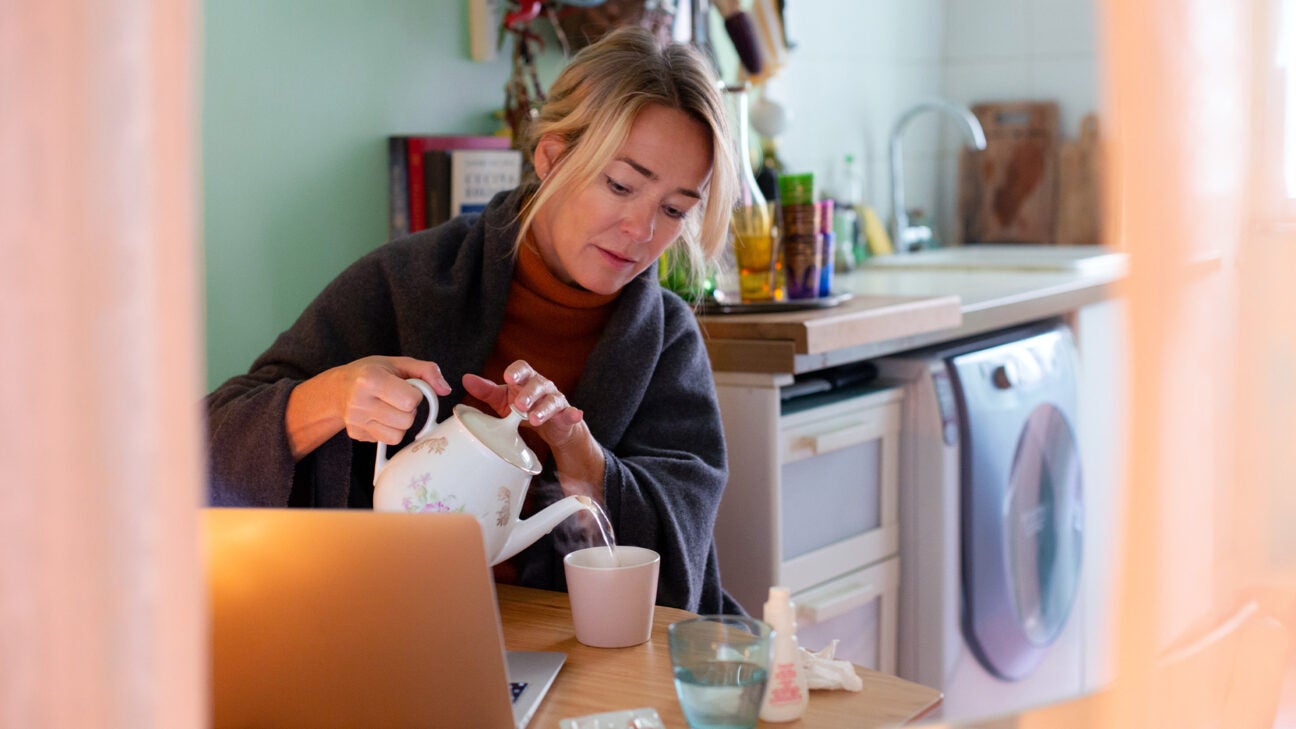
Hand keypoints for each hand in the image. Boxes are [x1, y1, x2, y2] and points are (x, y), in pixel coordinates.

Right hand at [286, 355, 450, 458]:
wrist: (339, 388)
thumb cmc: (372, 373)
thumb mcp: (399, 363)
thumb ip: (427, 371)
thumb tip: (445, 389)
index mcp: (370, 380)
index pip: (410, 400)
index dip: (415, 394)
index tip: (406, 387)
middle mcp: (359, 402)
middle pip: (407, 420)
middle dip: (409, 410)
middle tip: (397, 399)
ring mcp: (356, 421)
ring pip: (399, 434)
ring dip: (401, 422)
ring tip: (390, 407)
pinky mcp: (356, 435)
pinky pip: (389, 441)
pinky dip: (391, 430)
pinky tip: (382, 417)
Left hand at [464, 360, 606, 504]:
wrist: (550, 427)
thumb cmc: (525, 408)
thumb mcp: (503, 399)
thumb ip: (486, 390)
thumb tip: (466, 379)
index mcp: (527, 379)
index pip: (523, 368)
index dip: (517, 371)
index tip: (508, 377)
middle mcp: (543, 386)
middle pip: (538, 384)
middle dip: (529, 393)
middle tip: (519, 405)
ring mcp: (556, 400)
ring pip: (552, 400)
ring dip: (544, 409)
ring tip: (534, 419)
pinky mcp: (566, 415)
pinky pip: (570, 413)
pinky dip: (573, 414)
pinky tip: (574, 415)